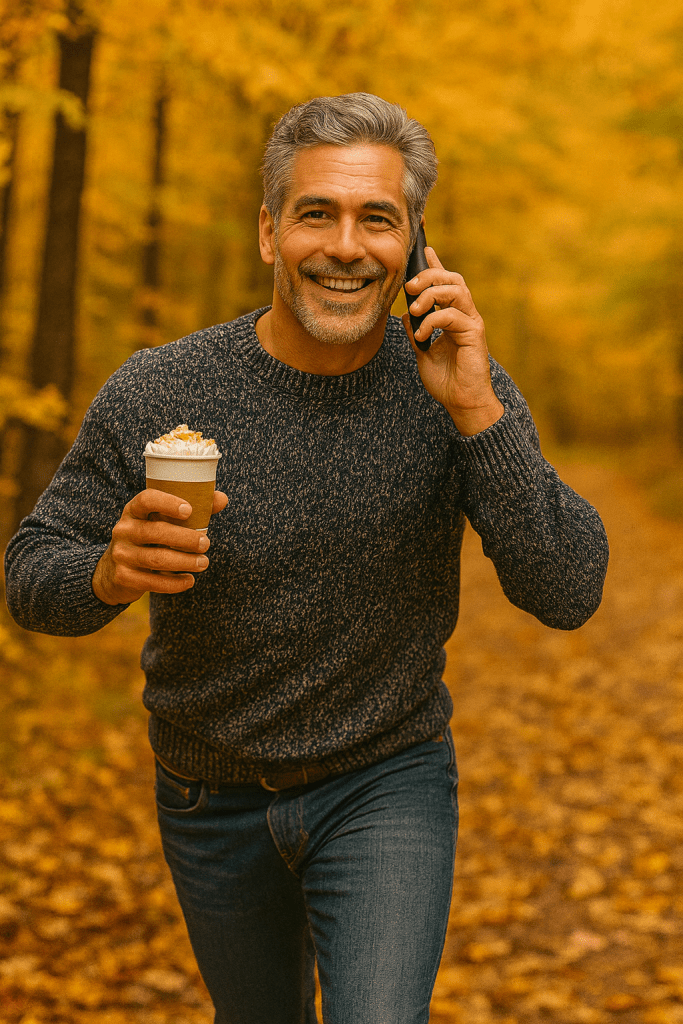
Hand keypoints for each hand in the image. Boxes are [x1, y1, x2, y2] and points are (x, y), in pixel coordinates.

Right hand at [92, 488, 228, 605]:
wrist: (113, 570)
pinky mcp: (124, 577)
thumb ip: (192, 510)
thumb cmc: (149, 539)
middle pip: (155, 532)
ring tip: (203, 563)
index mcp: (134, 510)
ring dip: (184, 562)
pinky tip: (189, 581)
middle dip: (185, 538)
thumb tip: (222, 499)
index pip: (146, 500)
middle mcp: (124, 530)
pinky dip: (174, 583)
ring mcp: (121, 554)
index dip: (168, 503)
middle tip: (206, 543)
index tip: (189, 510)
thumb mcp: (162, 521)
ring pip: (156, 559)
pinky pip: (152, 581)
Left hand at [402, 247, 503, 435]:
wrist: (461, 402)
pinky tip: (421, 335)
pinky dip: (432, 321)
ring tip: (414, 308)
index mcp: (453, 315)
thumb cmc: (446, 380)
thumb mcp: (422, 352)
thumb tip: (404, 314)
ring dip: (431, 294)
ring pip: (456, 289)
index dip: (434, 261)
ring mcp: (471, 322)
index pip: (444, 281)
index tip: (423, 246)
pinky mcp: (474, 334)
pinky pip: (452, 316)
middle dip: (429, 275)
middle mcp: (465, 314)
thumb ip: (415, 330)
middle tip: (409, 287)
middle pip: (452, 277)